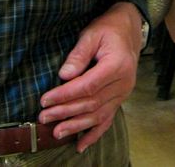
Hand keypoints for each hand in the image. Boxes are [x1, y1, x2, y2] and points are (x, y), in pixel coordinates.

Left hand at [38, 2, 141, 152]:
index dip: (65, 95)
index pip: (87, 86)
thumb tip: (64, 76)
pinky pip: (108, 119)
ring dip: (76, 126)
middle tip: (44, 117)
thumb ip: (78, 55)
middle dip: (65, 112)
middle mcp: (123, 83)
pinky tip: (81, 145)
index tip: (45, 100)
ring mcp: (124, 93)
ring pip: (98, 115)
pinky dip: (94, 134)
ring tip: (57, 132)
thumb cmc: (108, 29)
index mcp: (116, 65)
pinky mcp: (121, 98)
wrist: (129, 29)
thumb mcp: (92, 34)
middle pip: (91, 103)